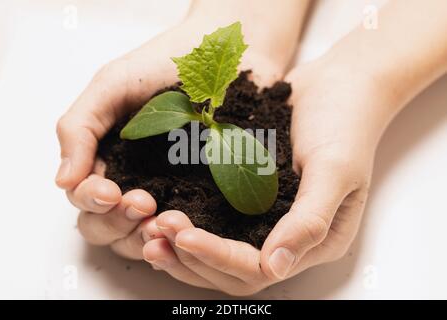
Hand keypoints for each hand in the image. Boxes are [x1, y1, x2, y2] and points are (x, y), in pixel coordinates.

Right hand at [55, 17, 290, 260]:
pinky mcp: (202, 199)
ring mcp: (168, 193)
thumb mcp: (111, 87)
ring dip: (145, 237)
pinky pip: (182, 231)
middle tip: (142, 203)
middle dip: (118, 222)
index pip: (85, 198)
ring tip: (163, 222)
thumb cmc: (161, 65)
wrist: (222, 55)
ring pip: (140, 237)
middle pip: (107, 227)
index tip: (111, 191)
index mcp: (105, 159)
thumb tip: (62, 181)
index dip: (92, 202)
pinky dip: (177, 238)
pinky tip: (186, 230)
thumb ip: (79, 129)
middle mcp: (132, 182)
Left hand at [146, 56, 396, 294]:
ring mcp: (266, 219)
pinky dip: (188, 220)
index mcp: (314, 242)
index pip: (257, 270)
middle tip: (155, 234)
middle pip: (230, 271)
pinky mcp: (248, 197)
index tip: (184, 235)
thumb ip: (311, 220)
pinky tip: (161, 209)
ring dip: (182, 247)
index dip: (218, 258)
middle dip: (191, 258)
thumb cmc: (346, 124)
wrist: (338, 85)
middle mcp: (286, 238)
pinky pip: (215, 220)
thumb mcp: (336, 170)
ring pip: (218, 251)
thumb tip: (274, 267)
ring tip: (150, 228)